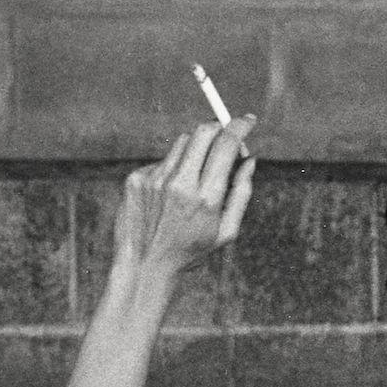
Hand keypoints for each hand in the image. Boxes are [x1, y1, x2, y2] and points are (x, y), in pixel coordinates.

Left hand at [114, 117, 255, 280]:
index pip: (226, 144)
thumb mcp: (226, 232)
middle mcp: (179, 184)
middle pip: (203, 132)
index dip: (240, 126)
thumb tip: (250, 160)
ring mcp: (154, 179)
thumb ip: (242, 194)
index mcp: (207, 198)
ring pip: (182, 143)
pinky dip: (173, 169)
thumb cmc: (191, 251)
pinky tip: (168, 196)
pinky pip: (162, 161)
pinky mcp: (136, 179)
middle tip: (225, 139)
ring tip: (194, 180)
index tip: (247, 120)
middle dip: (219, 128)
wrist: (144, 266)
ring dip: (196, 151)